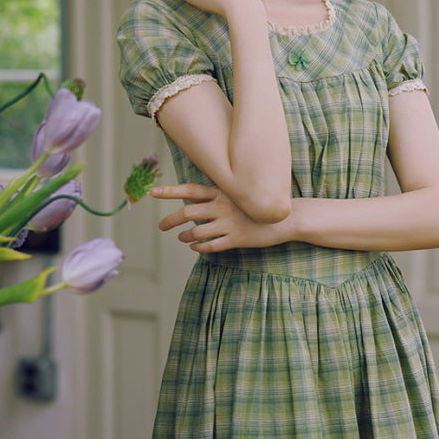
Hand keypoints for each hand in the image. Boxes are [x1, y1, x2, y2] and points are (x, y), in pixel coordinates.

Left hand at [151, 183, 290, 251]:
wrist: (286, 218)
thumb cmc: (258, 205)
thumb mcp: (238, 195)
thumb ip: (216, 197)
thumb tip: (193, 202)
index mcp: (222, 193)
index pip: (190, 190)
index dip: (170, 191)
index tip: (153, 193)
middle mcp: (223, 206)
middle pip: (187, 213)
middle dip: (170, 220)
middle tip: (162, 226)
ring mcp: (229, 224)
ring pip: (196, 233)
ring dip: (185, 237)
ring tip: (182, 238)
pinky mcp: (236, 239)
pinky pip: (210, 246)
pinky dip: (199, 248)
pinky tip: (197, 248)